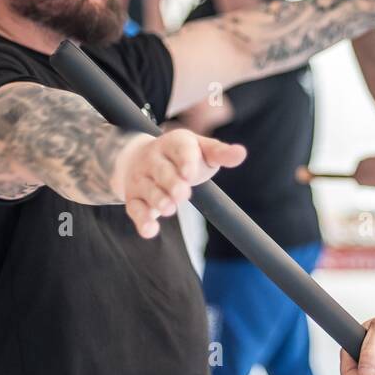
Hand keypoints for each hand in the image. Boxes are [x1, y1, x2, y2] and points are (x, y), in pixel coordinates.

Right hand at [112, 128, 245, 237]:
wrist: (140, 158)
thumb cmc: (183, 156)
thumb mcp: (202, 150)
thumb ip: (221, 153)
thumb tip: (241, 153)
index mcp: (174, 143)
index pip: (180, 150)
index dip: (185, 161)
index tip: (190, 174)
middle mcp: (154, 159)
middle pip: (162, 171)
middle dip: (171, 183)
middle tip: (182, 194)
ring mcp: (141, 179)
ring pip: (148, 190)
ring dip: (158, 200)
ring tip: (169, 209)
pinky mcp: (133, 198)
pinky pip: (135, 209)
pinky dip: (142, 221)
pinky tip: (150, 231)